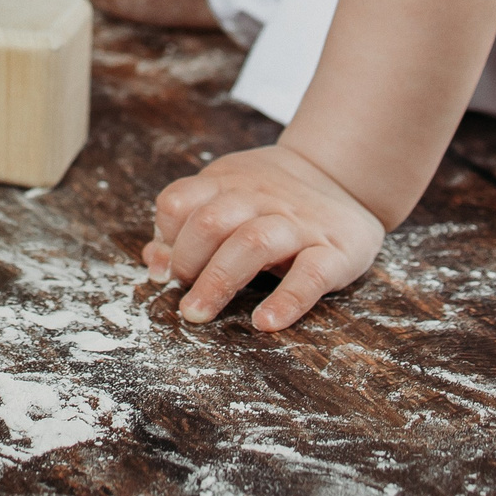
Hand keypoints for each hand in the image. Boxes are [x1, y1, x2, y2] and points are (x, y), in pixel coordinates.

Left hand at [144, 142, 385, 331]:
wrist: (341, 173)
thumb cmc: (270, 196)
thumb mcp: (227, 195)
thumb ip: (189, 225)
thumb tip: (154, 262)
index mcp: (226, 183)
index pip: (180, 201)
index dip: (165, 237)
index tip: (163, 270)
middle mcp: (259, 198)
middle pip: (211, 222)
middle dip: (186, 262)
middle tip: (183, 299)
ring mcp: (297, 223)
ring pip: (254, 242)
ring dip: (219, 280)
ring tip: (199, 313)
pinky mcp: (335, 250)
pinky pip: (310, 274)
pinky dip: (287, 300)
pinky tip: (265, 322)